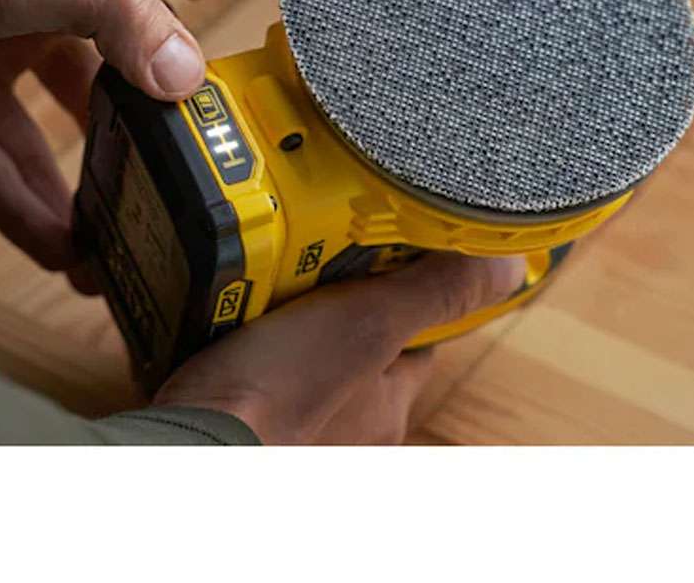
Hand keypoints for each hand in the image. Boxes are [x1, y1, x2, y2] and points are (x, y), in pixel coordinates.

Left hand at [0, 0, 205, 283]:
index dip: (176, 92)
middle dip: (130, 154)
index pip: (144, 44)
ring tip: (116, 249)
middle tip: (166, 204)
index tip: (208, 144)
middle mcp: (33, 32)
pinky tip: (58, 250)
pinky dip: (25, 215)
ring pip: (45, 152)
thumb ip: (113, 15)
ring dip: (79, 199)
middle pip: (98, 104)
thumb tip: (185, 73)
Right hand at [154, 252, 525, 443]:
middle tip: (319, 254)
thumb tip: (508, 268)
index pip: (420, 337)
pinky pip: (260, 356)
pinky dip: (252, 329)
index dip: (412, 290)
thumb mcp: (369, 325)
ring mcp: (295, 416)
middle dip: (341, 295)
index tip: (393, 253)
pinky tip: (237, 307)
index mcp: (387, 402)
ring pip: (308, 345)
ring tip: (274, 272)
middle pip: (360, 338)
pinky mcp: (246, 406)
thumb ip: (434, 295)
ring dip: (293, 308)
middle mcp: (348, 419)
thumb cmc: (278, 395)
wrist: (184, 440)